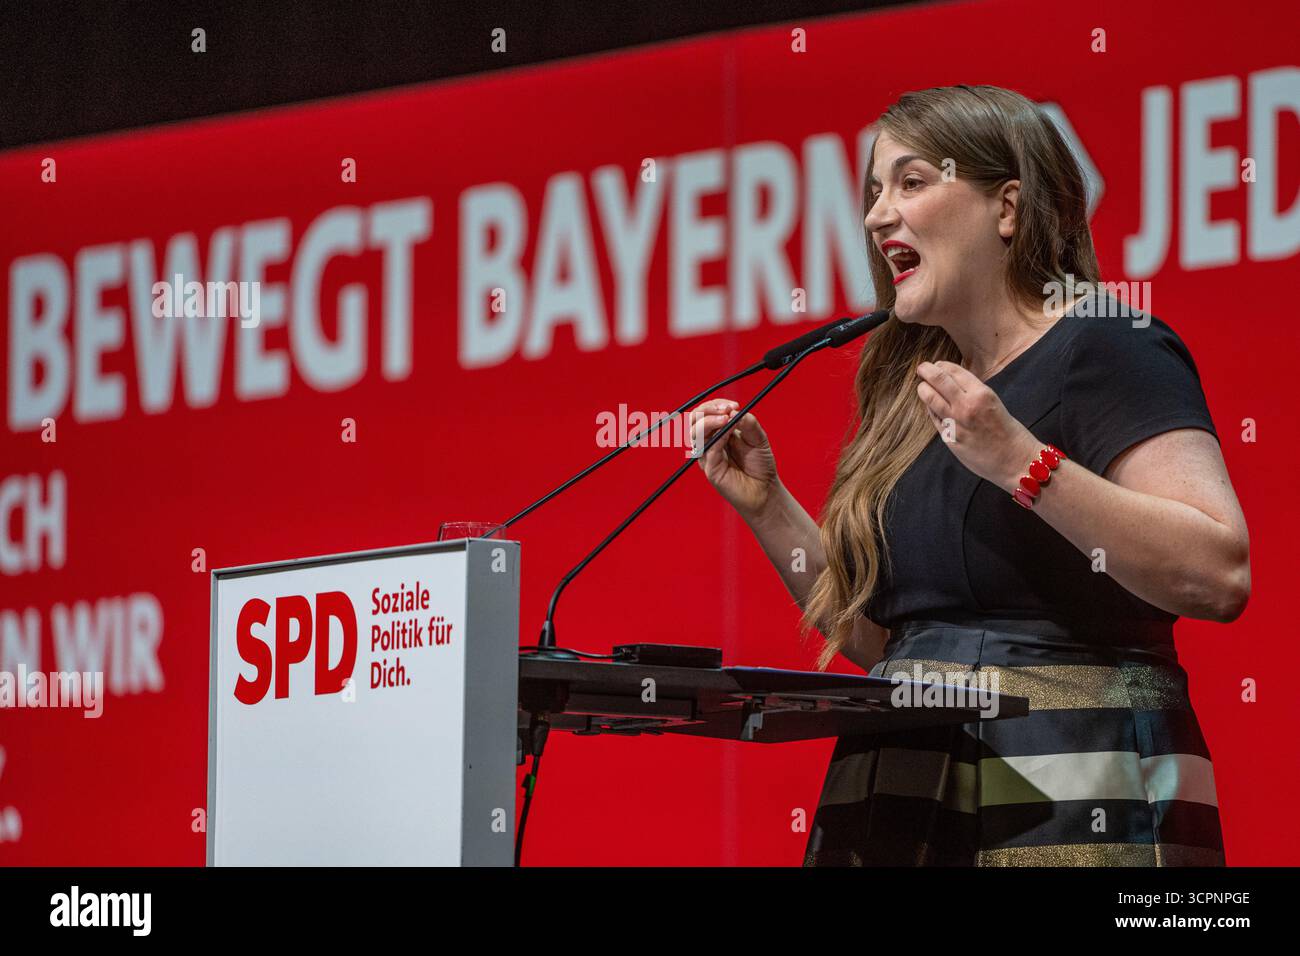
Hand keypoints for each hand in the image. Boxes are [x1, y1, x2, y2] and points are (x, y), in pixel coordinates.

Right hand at [688, 399, 779, 518]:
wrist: (765, 490)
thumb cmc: (760, 465)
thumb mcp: (758, 438)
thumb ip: (748, 423)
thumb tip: (733, 410)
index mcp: (719, 432)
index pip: (706, 413)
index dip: (716, 405)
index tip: (733, 404)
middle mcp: (710, 443)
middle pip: (695, 420)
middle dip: (708, 409)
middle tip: (726, 409)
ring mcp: (708, 456)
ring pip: (695, 433)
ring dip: (709, 421)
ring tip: (727, 417)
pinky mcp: (710, 469)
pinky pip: (708, 449)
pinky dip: (718, 436)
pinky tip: (729, 431)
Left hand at [914, 360, 1041, 492]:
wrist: (1015, 460)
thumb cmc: (1009, 432)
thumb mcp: (994, 403)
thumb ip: (973, 393)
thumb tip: (953, 382)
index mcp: (981, 394)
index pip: (954, 371)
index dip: (942, 365)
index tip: (937, 364)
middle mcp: (966, 406)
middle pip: (938, 380)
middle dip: (927, 371)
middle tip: (922, 368)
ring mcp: (955, 422)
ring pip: (930, 398)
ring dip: (923, 389)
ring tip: (921, 387)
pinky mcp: (949, 438)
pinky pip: (934, 418)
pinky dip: (930, 409)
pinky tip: (930, 406)